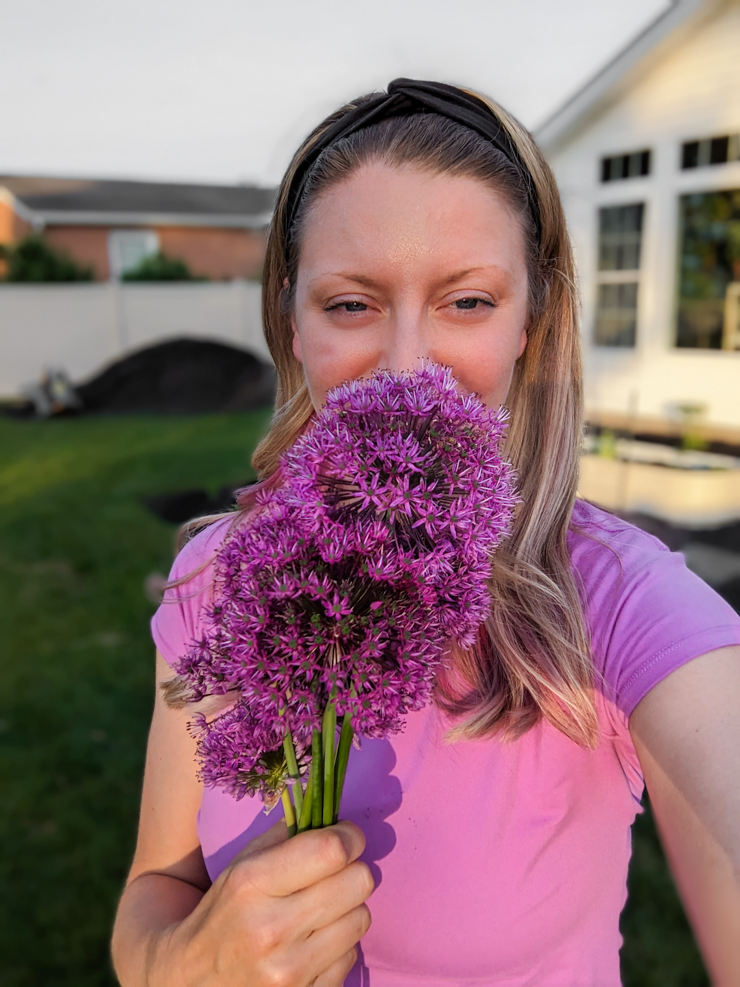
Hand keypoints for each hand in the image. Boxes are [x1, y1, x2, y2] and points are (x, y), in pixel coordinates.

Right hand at [151, 818, 372, 986]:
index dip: (349, 836)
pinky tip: (313, 943)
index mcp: (252, 884)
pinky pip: (352, 956)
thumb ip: (285, 835)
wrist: (192, 981)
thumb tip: (330, 815)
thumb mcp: (241, 865)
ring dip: (347, 909)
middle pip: (358, 881)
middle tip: (334, 873)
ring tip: (321, 910)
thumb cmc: (224, 912)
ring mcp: (290, 971)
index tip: (347, 836)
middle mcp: (272, 929)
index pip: (331, 850)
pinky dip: (339, 946)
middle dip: (351, 870)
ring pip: (362, 917)